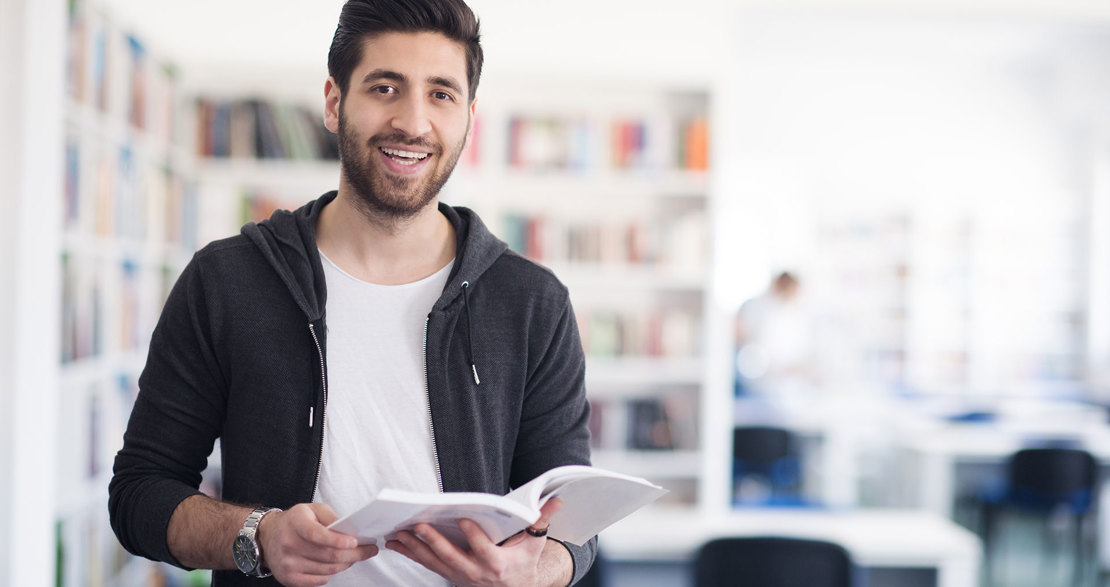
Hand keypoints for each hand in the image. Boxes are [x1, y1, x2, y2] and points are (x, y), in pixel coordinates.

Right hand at [257, 502, 378, 586]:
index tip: (355, 542)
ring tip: (355, 556)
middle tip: (369, 550)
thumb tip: (352, 530)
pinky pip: (320, 580)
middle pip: (328, 555)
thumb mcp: (312, 509)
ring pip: (328, 570)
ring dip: (346, 564)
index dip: (338, 540)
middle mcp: (289, 544)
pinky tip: (336, 564)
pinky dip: (332, 573)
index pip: (317, 534)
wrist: (267, 536)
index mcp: (296, 523)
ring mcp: (287, 564)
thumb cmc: (295, 521)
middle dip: (354, 554)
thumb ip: (332, 517)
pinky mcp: (289, 578)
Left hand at [386, 497, 565, 586]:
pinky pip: (427, 564)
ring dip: (415, 548)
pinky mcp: (449, 576)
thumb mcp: (535, 544)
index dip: (474, 536)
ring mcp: (460, 576)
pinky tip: (395, 542)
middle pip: (452, 557)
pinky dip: (410, 553)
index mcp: (497, 564)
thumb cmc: (524, 562)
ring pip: (434, 562)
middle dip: (434, 541)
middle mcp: (476, 573)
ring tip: (399, 533)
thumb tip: (555, 500)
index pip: (484, 550)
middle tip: (419, 525)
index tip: (463, 521)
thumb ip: (541, 521)